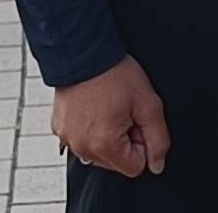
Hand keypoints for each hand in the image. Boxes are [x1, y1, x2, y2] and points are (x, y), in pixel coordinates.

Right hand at [52, 56, 170, 177]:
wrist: (83, 51)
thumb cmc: (114, 73)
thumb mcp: (148, 104)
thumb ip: (158, 140)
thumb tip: (157, 165)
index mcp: (104, 145)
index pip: (135, 167)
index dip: (142, 143)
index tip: (136, 120)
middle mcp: (82, 147)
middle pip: (116, 162)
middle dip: (124, 140)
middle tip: (122, 111)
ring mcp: (67, 138)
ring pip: (99, 153)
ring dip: (107, 136)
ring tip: (107, 108)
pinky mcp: (59, 129)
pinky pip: (81, 140)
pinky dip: (90, 129)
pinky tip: (93, 108)